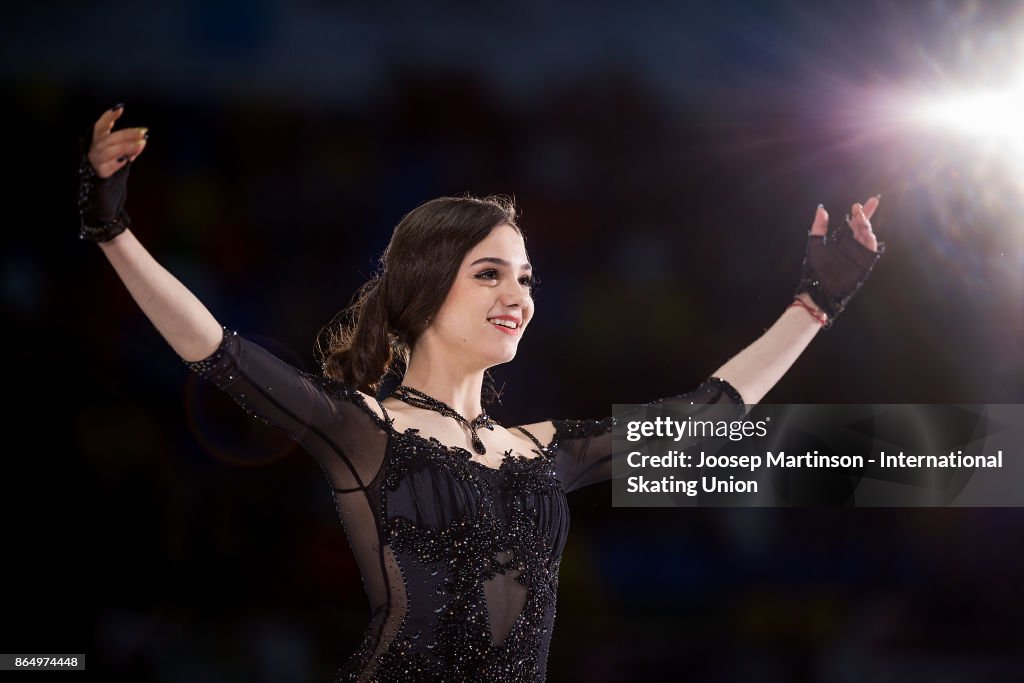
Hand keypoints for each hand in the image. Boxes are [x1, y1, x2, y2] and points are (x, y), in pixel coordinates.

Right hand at [87, 105, 147, 177]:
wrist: (101, 178)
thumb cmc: (112, 159)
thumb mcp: (122, 148)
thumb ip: (131, 143)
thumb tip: (144, 138)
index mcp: (99, 138)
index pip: (101, 125)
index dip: (108, 116)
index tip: (120, 108)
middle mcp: (95, 146)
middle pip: (109, 138)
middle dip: (126, 134)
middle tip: (141, 133)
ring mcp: (96, 158)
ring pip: (110, 151)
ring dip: (126, 147)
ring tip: (139, 145)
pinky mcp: (101, 170)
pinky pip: (111, 165)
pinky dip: (119, 161)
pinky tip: (127, 159)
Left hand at [794, 195, 884, 327]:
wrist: (818, 289)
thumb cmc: (815, 269)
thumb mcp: (815, 244)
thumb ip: (819, 227)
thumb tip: (821, 208)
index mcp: (843, 240)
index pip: (856, 222)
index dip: (863, 212)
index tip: (866, 201)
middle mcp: (853, 245)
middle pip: (864, 227)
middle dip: (864, 216)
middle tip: (858, 208)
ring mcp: (859, 254)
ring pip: (868, 236)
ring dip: (866, 226)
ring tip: (860, 218)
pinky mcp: (864, 264)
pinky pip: (871, 250)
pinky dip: (871, 240)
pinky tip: (866, 232)